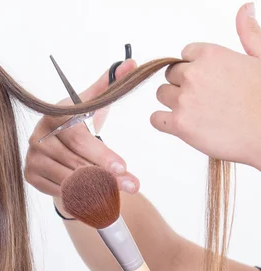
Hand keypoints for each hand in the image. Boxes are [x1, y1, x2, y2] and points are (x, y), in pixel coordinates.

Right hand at [24, 60, 139, 215]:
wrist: (55, 144)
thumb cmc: (77, 123)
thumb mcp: (92, 104)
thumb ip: (111, 85)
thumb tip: (132, 64)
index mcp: (53, 114)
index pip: (78, 137)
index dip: (101, 154)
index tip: (123, 167)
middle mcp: (37, 135)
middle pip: (76, 161)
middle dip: (107, 176)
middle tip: (131, 185)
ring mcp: (32, 156)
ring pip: (69, 179)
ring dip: (96, 189)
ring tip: (118, 194)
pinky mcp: (30, 175)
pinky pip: (58, 191)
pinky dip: (79, 197)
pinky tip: (95, 198)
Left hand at [151, 3, 260, 169]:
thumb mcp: (260, 57)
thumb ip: (247, 34)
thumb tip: (244, 9)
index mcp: (211, 55)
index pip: (184, 55)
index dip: (194, 67)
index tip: (206, 79)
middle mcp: (194, 74)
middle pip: (171, 74)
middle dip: (183, 84)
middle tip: (203, 97)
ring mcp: (184, 100)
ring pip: (162, 94)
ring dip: (173, 101)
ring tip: (196, 111)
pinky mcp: (179, 124)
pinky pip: (155, 118)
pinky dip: (164, 121)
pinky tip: (183, 124)